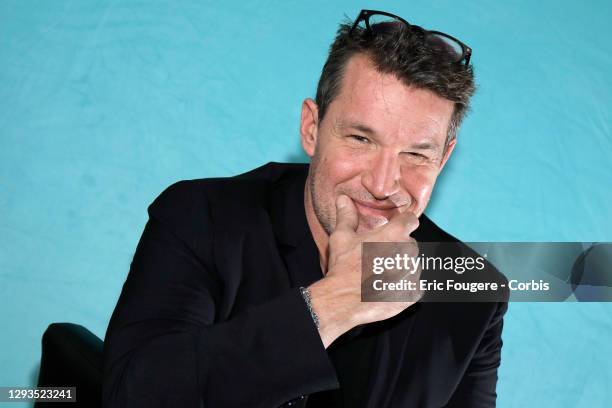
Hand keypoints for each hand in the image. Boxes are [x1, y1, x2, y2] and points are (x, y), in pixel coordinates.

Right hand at [308, 194, 419, 347]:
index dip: (402, 223)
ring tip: (379, 275)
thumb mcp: (342, 237)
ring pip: (412, 265)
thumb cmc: (343, 266)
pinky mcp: (414, 292)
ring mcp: (413, 273)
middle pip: (409, 244)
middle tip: (377, 257)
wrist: (344, 300)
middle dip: (397, 248)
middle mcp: (409, 251)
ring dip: (401, 268)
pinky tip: (386, 288)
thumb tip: (344, 199)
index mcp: (395, 234)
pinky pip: (413, 285)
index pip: (410, 220)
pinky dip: (403, 287)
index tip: (394, 228)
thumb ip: (347, 216)